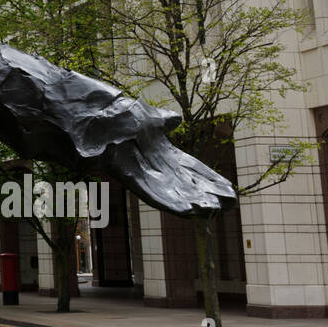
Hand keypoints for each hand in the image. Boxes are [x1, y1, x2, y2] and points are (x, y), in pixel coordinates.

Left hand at [106, 100, 236, 215]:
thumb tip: (176, 118)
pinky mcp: (128, 177)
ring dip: (194, 204)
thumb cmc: (119, 116)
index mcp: (164, 154)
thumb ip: (163, 121)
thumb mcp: (148, 118)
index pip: (193, 169)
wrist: (94, 114)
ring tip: (216, 211)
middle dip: (208, 195)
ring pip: (174, 194)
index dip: (211, 180)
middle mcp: (156, 167)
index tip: (231, 190)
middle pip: (188, 185)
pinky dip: (171, 204)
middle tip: (232, 204)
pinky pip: (153, 194)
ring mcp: (143, 174)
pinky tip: (189, 212)